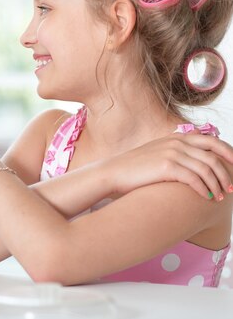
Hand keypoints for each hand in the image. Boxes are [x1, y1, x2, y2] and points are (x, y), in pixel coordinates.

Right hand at [107, 132, 232, 199]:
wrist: (113, 172)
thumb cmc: (135, 168)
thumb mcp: (158, 153)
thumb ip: (177, 153)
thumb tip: (197, 162)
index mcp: (177, 137)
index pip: (212, 141)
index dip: (229, 153)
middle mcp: (177, 142)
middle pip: (213, 157)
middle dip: (226, 173)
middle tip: (231, 187)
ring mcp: (172, 153)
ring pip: (206, 169)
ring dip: (217, 185)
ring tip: (220, 196)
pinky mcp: (166, 166)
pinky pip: (194, 179)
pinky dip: (204, 190)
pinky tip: (206, 198)